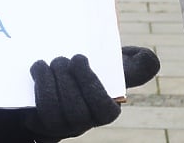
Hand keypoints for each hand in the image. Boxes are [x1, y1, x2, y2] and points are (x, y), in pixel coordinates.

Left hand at [25, 47, 159, 141]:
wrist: (57, 77)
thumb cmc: (89, 72)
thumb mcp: (112, 66)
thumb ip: (135, 65)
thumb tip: (148, 58)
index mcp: (105, 109)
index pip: (104, 109)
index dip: (89, 84)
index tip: (79, 58)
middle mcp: (84, 122)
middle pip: (77, 114)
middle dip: (66, 83)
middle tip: (59, 59)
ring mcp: (60, 126)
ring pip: (54, 117)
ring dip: (48, 87)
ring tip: (44, 64)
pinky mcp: (39, 123)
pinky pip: (35, 117)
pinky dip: (36, 91)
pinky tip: (36, 69)